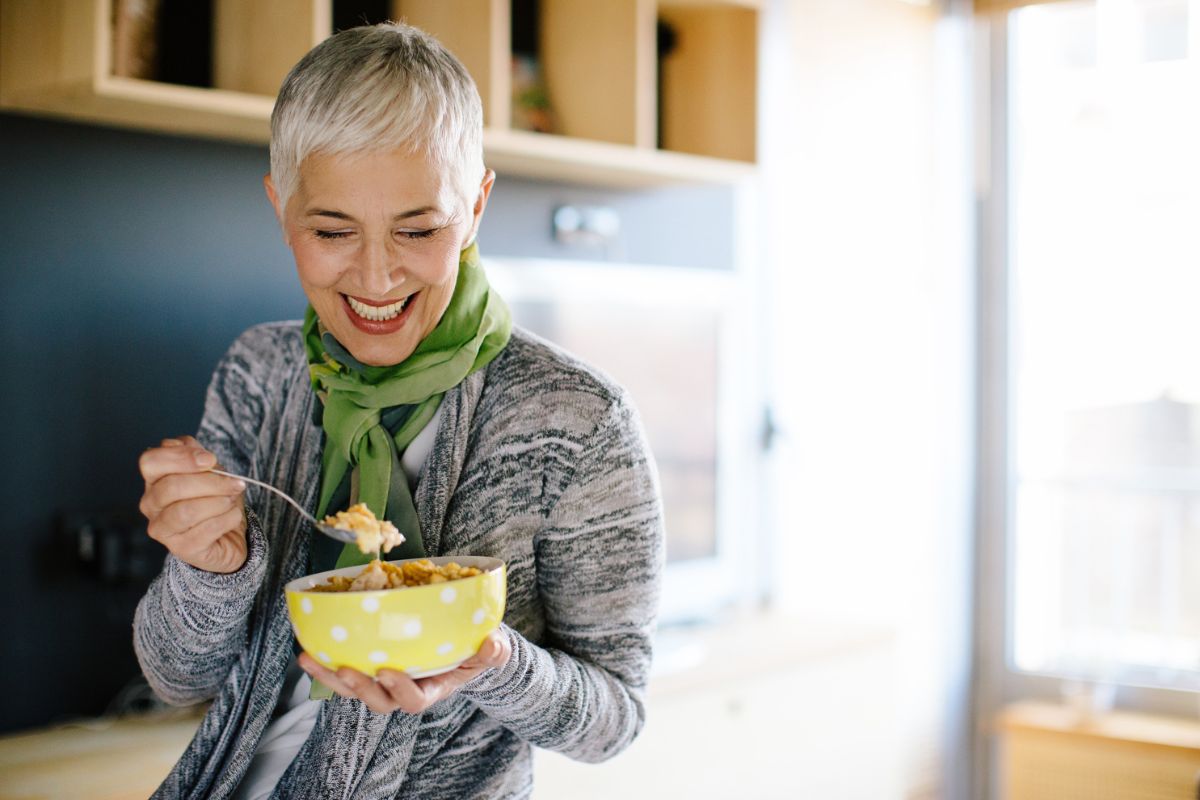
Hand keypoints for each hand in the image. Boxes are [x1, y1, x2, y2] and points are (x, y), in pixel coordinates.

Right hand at [138, 435, 247, 573]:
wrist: (228, 535)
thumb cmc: (215, 498)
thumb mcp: (210, 471)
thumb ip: (198, 456)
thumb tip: (195, 452)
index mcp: (154, 480)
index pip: (150, 461)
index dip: (180, 457)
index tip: (210, 459)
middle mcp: (151, 505)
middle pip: (172, 487)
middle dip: (211, 482)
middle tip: (236, 483)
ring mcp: (163, 530)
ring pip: (186, 511)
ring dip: (218, 502)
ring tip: (232, 500)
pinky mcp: (182, 549)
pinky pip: (206, 531)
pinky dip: (227, 519)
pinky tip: (233, 516)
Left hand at [297, 629, 511, 714]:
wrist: (464, 647)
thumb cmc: (475, 651)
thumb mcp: (491, 651)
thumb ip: (493, 651)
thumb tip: (492, 643)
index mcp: (432, 690)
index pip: (413, 701)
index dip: (400, 690)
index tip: (389, 671)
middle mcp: (404, 690)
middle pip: (378, 701)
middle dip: (359, 688)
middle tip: (345, 669)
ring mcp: (385, 680)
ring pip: (354, 688)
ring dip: (330, 676)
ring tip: (309, 659)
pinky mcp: (371, 666)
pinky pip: (346, 670)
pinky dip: (326, 662)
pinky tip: (309, 650)